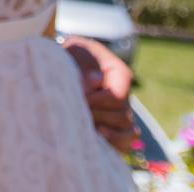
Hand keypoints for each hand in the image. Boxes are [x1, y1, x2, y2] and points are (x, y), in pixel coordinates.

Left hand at [61, 37, 138, 153]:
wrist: (65, 65)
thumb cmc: (71, 55)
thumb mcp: (76, 49)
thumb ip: (85, 62)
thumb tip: (94, 83)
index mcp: (119, 74)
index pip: (117, 97)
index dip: (98, 103)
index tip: (80, 100)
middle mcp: (123, 95)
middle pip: (122, 116)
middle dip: (98, 117)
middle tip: (77, 113)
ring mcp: (121, 113)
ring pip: (129, 132)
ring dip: (108, 134)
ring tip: (88, 129)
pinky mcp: (114, 128)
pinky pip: (124, 143)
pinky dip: (112, 145)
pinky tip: (94, 140)